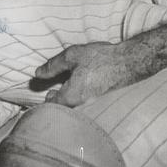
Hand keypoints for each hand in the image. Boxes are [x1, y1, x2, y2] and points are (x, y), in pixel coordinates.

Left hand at [34, 41, 151, 107]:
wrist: (127, 62)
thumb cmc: (100, 58)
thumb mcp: (72, 56)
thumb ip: (53, 65)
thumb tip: (38, 73)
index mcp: (70, 96)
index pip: (50, 108)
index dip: (43, 102)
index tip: (42, 92)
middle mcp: (79, 105)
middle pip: (60, 111)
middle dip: (53, 102)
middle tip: (51, 91)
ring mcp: (89, 105)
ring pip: (71, 107)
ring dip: (64, 99)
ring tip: (62, 87)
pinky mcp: (97, 101)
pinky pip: (80, 104)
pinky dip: (75, 97)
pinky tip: (78, 84)